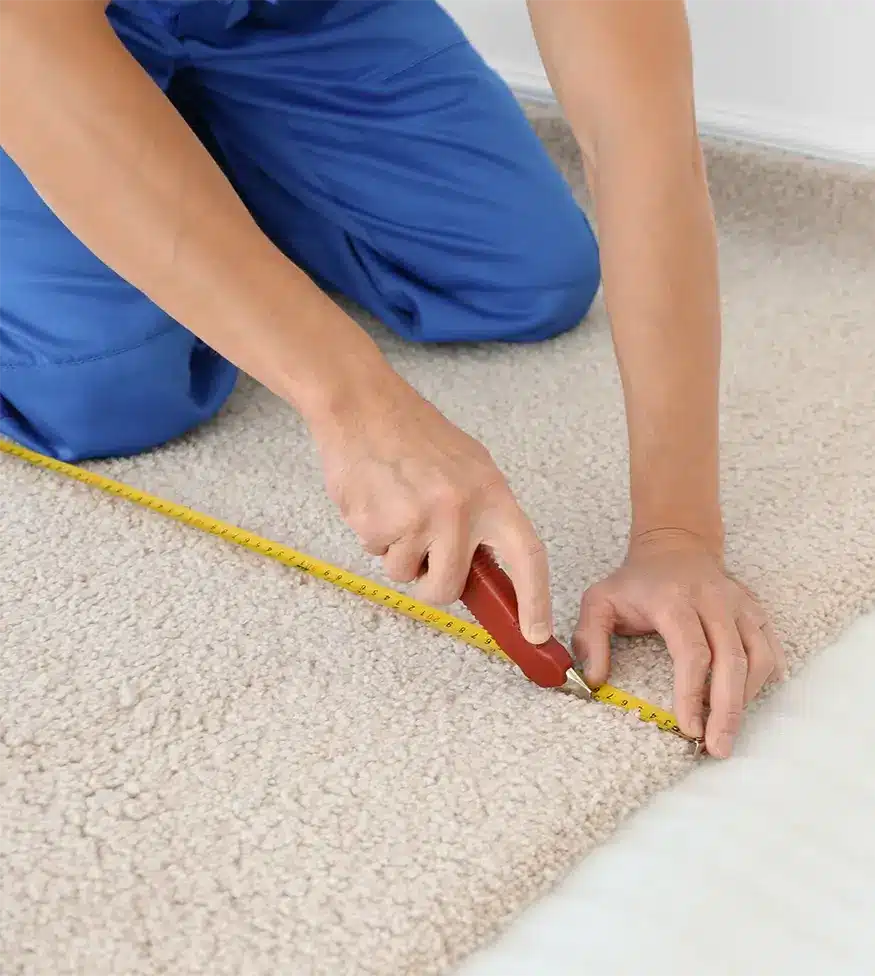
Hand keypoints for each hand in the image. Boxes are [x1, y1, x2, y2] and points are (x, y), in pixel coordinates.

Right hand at [310, 367, 552, 643]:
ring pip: (405, 573)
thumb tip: (489, 568)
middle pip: (448, 587)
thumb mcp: (469, 467)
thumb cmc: (414, 435)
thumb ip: (482, 516)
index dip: (535, 600)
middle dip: (430, 584)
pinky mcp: (379, 523)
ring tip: (394, 504)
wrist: (362, 405)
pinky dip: (372, 535)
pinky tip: (374, 497)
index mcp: (491, 494)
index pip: (528, 556)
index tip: (536, 634)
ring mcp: (418, 518)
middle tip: (420, 556)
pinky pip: (375, 554)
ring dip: (396, 552)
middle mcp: (460, 509)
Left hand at [572, 529, 786, 757]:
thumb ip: (589, 639)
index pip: (692, 652)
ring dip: (746, 699)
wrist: (675, 544)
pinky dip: (765, 679)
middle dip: (727, 710)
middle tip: (718, 747)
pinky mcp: (755, 611)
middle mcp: (713, 601)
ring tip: (727, 729)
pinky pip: (770, 648)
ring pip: (757, 657)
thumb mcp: (599, 601)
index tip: (689, 728)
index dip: (693, 693)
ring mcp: (739, 605)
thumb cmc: (635, 581)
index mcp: (673, 600)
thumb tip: (594, 681)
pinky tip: (750, 701)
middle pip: (731, 660)